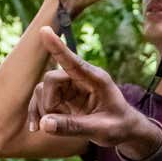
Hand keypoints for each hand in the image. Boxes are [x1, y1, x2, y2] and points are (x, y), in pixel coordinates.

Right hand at [28, 27, 160, 157]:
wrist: (125, 130)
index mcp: (97, 80)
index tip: (45, 30)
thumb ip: (73, 127)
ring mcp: (70, 86)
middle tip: (55, 122)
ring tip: (52, 128)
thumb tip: (44, 124)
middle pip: (51, 79)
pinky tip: (36, 128)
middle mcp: (81, 78)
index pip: (74, 62)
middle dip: (48, 102)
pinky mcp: (64, 96)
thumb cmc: (119, 126)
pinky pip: (42, 99)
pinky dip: (38, 113)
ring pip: (43, 89)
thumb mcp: (100, 130)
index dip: (58, 47)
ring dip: (42, 109)